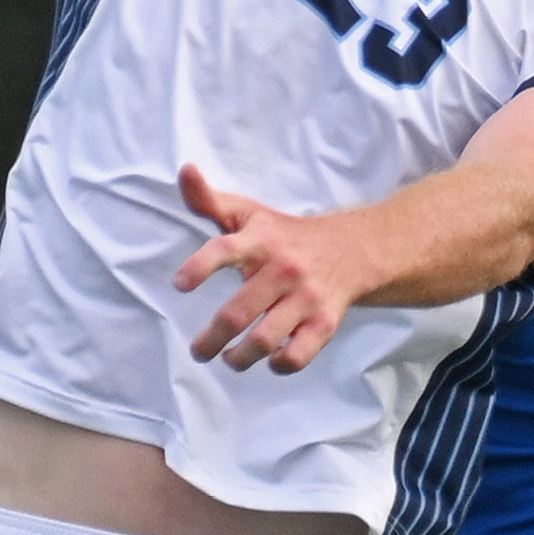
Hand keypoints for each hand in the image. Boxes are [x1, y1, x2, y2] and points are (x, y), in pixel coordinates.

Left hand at [172, 165, 382, 372]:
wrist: (353, 249)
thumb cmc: (286, 235)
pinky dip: (281, 364)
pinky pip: (299, 354)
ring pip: (266, 339)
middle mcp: (283, 270)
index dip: (201, 266)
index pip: (226, 250)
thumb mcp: (249, 214)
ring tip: (229, 358)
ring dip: (240, 357)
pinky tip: (270, 360)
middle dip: (212, 338)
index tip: (180, 285)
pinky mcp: (324, 323)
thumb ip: (209, 200)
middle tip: (199, 350)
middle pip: (239, 311)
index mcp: (261, 241)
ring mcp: (306, 298)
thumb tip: (184, 170)